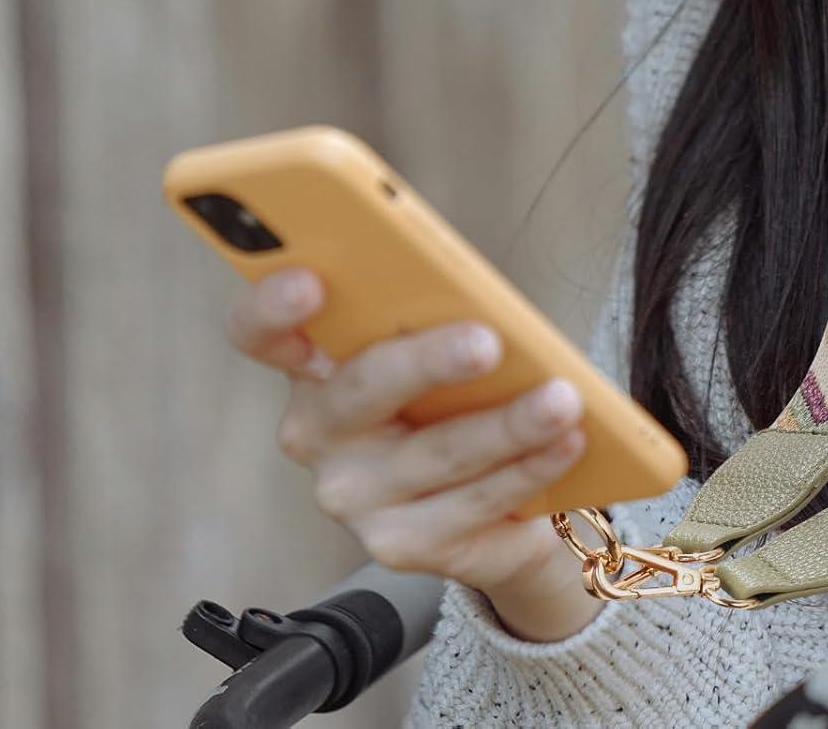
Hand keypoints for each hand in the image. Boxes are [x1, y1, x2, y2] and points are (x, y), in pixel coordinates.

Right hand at [222, 267, 604, 642]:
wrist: (490, 496)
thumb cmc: (456, 390)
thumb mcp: (436, 343)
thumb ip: (432, 315)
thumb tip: (477, 301)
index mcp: (311, 362)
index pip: (259, 330)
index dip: (271, 306)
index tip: (310, 280)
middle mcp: (316, 432)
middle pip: (361, 388)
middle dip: (427, 362)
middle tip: (487, 341)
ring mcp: (352, 496)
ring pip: (435, 453)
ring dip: (508, 424)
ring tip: (562, 398)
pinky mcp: (399, 546)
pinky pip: (473, 504)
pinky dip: (530, 468)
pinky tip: (569, 443)